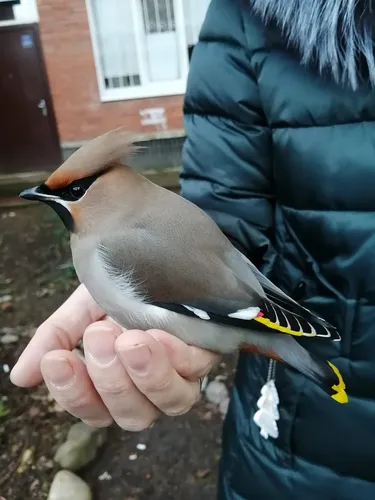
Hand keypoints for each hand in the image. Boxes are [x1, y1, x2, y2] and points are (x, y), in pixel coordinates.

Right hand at [10, 284, 218, 429]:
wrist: (158, 255)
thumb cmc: (121, 286)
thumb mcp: (83, 306)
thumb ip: (57, 337)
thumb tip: (21, 377)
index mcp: (111, 379)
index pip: (89, 407)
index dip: (71, 392)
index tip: (58, 359)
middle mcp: (147, 387)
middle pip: (129, 415)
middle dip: (109, 378)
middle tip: (99, 335)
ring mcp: (180, 374)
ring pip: (168, 403)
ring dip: (144, 375)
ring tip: (130, 340)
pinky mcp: (206, 356)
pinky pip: (196, 371)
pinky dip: (175, 357)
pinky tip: (159, 334)